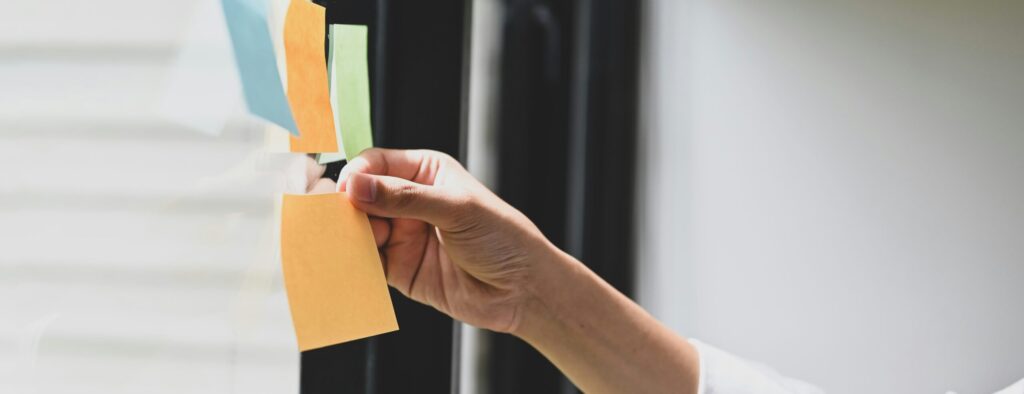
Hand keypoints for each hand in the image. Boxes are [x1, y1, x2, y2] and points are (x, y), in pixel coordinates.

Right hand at [338, 148, 557, 332]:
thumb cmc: (502, 238)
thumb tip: (356, 185)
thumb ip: (405, 197)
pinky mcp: (400, 268)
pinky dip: (355, 262)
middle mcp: (410, 201)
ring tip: (347, 243)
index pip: (377, 163)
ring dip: (348, 235)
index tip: (347, 191)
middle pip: (361, 196)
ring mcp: (404, 235)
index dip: (358, 174)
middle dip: (346, 206)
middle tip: (337, 220)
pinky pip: (368, 262)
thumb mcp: (456, 209)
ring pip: (360, 229)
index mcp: (426, 173)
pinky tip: (352, 264)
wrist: (522, 290)